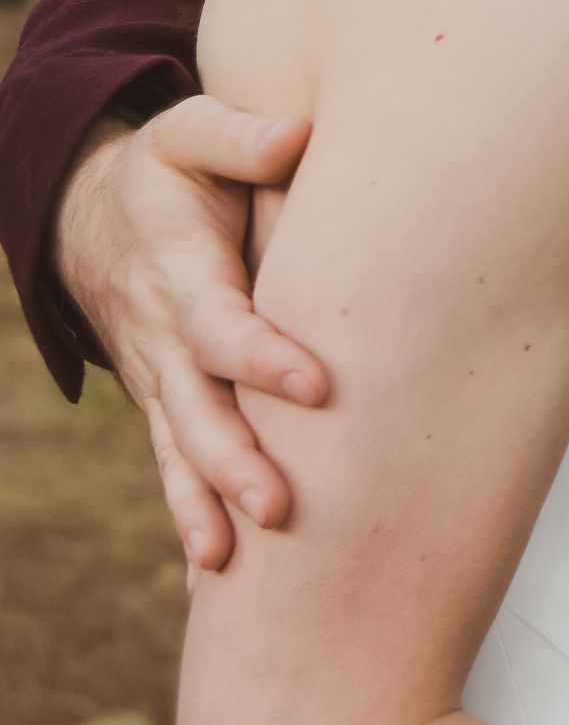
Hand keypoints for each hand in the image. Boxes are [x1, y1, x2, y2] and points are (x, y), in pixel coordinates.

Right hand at [55, 97, 326, 567]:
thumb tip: (297, 135)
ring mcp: (160, 382)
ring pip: (180, 454)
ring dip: (205, 508)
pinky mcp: (166, 407)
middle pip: (197, 409)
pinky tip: (216, 591)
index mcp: (181, 273)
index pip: (221, 324)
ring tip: (233, 566)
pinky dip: (190, 526)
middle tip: (278, 507)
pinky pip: (173, 474)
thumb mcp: (189, 134)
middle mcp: (165, 340)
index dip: (263, 356)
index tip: (317, 385)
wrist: (96, 214)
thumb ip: (239, 136)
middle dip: (233, 461)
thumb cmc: (170, 172)